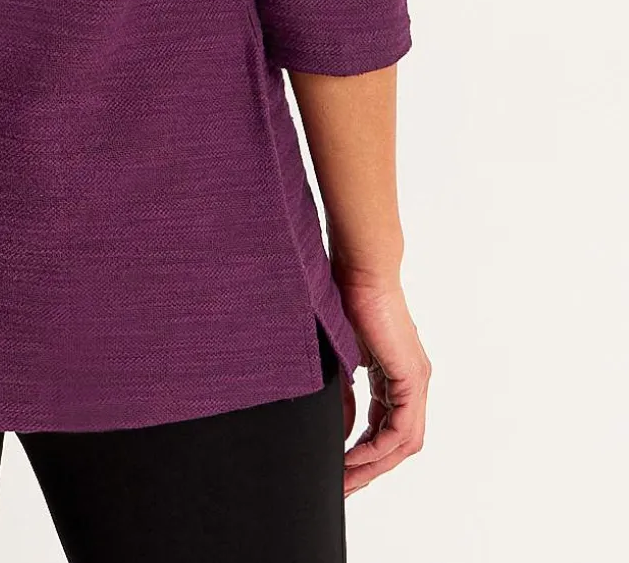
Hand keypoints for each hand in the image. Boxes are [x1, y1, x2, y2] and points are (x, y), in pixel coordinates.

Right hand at [334, 271, 429, 494]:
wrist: (359, 268)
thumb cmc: (346, 297)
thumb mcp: (341, 358)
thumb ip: (343, 395)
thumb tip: (342, 432)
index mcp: (396, 376)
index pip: (387, 428)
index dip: (366, 454)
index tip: (340, 470)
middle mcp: (412, 382)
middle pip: (399, 444)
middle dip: (370, 469)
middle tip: (343, 487)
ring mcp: (416, 380)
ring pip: (404, 442)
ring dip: (374, 465)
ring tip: (345, 479)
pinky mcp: (412, 377)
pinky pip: (401, 429)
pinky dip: (378, 448)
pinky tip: (353, 457)